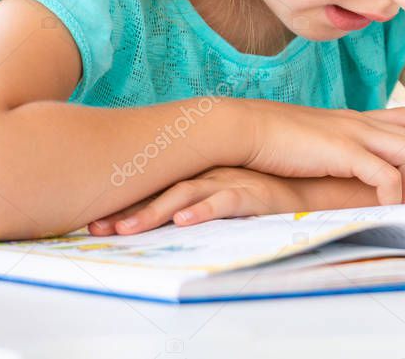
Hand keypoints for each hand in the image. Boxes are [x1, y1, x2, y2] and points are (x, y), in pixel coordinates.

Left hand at [87, 166, 302, 234]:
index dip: (125, 206)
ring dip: (154, 213)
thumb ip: (195, 203)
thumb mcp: (223, 196)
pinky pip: (224, 202)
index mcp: (199, 174)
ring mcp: (229, 181)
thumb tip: (161, 223)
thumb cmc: (265, 194)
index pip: (155, 190)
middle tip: (97, 229)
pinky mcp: (252, 193)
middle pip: (160, 192)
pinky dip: (203, 210)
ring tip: (128, 230)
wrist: (310, 187)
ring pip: (185, 196)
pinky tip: (185, 221)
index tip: (94, 224)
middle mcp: (209, 174)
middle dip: (128, 212)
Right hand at [237, 102, 404, 204]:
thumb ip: (333, 151)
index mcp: (354, 119)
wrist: (245, 129)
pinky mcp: (343, 151)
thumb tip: (345, 169)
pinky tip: (391, 210)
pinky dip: (393, 194)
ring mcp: (353, 133)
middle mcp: (360, 122)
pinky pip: (384, 174)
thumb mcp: (312, 143)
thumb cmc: (271, 141)